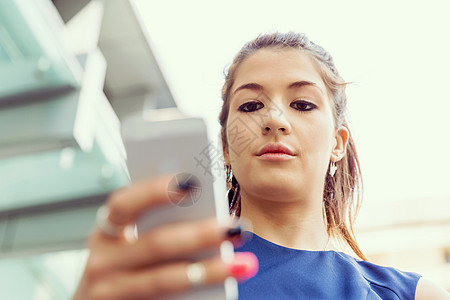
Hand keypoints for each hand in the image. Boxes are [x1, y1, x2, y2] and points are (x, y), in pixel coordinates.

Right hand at [73, 175, 257, 299]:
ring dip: (207, 271)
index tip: (191, 184)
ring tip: (242, 263)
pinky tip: (223, 289)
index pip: (124, 203)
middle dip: (199, 235)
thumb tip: (204, 208)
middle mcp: (102, 261)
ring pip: (163, 279)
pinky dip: (197, 295)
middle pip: (155, 244)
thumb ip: (156, 225)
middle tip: (234, 228)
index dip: (154, 191)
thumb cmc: (124, 267)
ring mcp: (109, 291)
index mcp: (106, 232)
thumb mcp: (129, 243)